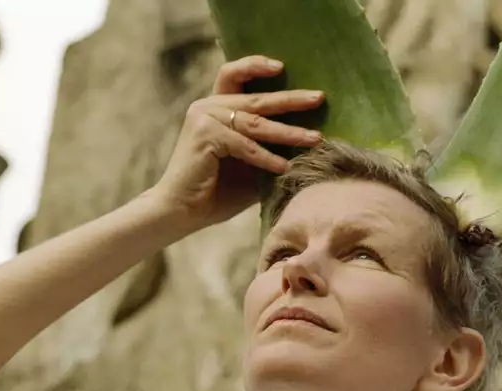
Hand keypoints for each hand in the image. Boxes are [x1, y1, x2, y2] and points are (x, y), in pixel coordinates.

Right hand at [153, 56, 324, 233]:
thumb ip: (269, 148)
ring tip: (315, 138)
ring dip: (288, 132)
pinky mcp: (205, 136)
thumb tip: (308, 141)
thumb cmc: (216, 192)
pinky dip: (267, 157)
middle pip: (255, 97)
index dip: (256, 66)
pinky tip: (285, 167)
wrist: (182, 212)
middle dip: (291, 99)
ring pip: (255, 122)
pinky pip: (245, 145)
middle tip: (319, 99)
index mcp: (215, 107)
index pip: (234, 75)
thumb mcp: (249, 165)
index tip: (282, 67)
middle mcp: (208, 106)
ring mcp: (204, 118)